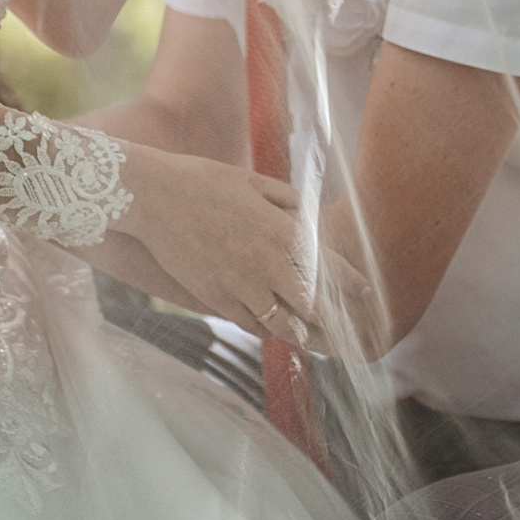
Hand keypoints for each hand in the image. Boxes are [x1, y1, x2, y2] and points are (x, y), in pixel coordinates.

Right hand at [114, 147, 379, 353]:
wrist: (153, 196)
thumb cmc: (203, 181)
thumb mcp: (253, 182)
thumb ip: (287, 202)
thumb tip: (309, 217)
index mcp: (283, 230)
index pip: (331, 267)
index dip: (353, 286)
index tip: (367, 296)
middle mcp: (269, 263)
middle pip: (313, 306)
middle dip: (332, 320)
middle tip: (344, 329)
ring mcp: (241, 284)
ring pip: (284, 324)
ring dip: (300, 332)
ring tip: (310, 337)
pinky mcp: (216, 298)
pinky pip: (251, 325)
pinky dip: (266, 329)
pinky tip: (271, 329)